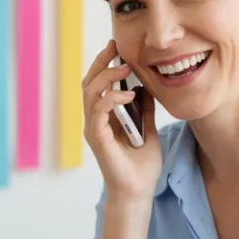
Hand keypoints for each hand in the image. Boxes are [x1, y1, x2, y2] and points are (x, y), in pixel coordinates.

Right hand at [82, 40, 161, 203]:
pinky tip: (128, 94)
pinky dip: (112, 99)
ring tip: (124, 68)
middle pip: (89, 84)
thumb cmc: (141, 165)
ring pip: (90, 94)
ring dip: (107, 77)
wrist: (138, 191)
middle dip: (101, 63)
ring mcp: (94, 130)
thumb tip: (146, 87)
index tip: (117, 48)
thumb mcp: (148, 129)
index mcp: (104, 118)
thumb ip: (145, 109)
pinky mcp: (98, 139)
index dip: (104, 64)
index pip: (98, 85)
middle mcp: (95, 122)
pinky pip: (99, 112)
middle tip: (115, 47)